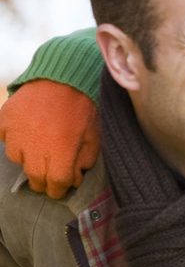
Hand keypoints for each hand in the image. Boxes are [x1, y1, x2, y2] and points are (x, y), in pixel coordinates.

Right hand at [0, 79, 99, 198]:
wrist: (64, 76)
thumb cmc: (83, 107)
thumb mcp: (93, 136)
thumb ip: (84, 160)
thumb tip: (74, 179)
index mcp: (61, 150)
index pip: (55, 183)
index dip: (59, 190)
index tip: (60, 189)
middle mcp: (35, 145)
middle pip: (34, 176)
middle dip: (43, 181)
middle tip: (48, 178)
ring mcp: (16, 132)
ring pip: (16, 158)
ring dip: (28, 159)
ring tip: (38, 150)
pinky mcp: (4, 119)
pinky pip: (4, 138)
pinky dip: (13, 139)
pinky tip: (25, 134)